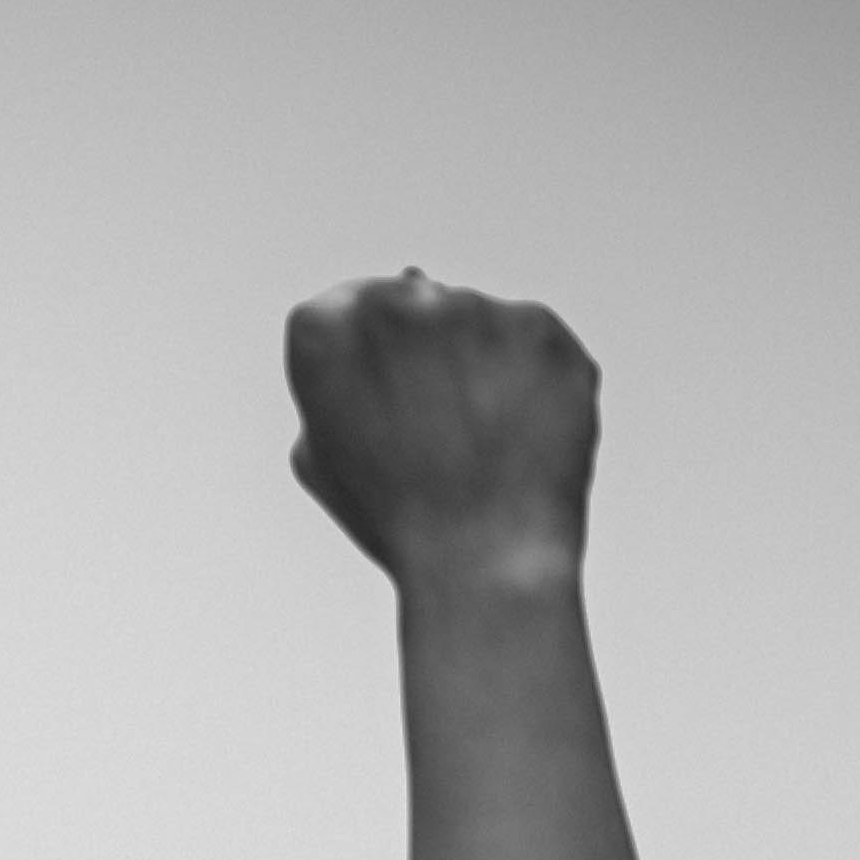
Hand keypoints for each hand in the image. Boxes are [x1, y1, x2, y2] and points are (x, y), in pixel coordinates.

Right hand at [285, 272, 600, 594]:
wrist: (481, 560)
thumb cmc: (393, 519)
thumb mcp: (321, 456)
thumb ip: (333, 386)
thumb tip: (366, 351)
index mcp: (324, 326)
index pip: (345, 311)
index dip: (369, 363)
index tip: (386, 407)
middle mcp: (397, 299)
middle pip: (414, 303)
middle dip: (426, 352)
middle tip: (439, 427)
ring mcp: (475, 307)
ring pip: (476, 323)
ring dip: (479, 367)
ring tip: (480, 443)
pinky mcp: (538, 325)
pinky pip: (531, 343)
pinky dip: (531, 381)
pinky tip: (519, 434)